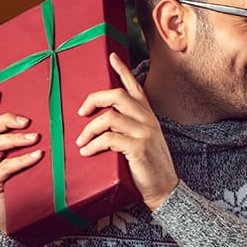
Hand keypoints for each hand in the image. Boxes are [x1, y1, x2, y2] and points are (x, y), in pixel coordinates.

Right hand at [0, 88, 42, 231]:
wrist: (23, 225)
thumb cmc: (36, 196)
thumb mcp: (44, 171)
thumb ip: (48, 156)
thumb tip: (70, 141)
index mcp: (4, 151)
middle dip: (7, 120)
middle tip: (28, 120)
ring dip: (15, 139)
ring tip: (35, 138)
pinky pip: (3, 168)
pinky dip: (20, 160)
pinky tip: (36, 157)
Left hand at [75, 53, 178, 210]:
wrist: (164, 189)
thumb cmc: (149, 167)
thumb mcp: (143, 141)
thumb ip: (130, 127)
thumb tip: (105, 118)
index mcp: (149, 117)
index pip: (135, 88)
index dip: (123, 71)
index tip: (111, 57)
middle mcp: (148, 121)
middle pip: (117, 95)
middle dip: (93, 100)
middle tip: (81, 112)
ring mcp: (145, 133)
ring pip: (109, 117)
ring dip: (89, 129)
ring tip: (81, 141)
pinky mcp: (138, 147)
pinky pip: (108, 138)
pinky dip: (92, 145)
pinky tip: (87, 151)